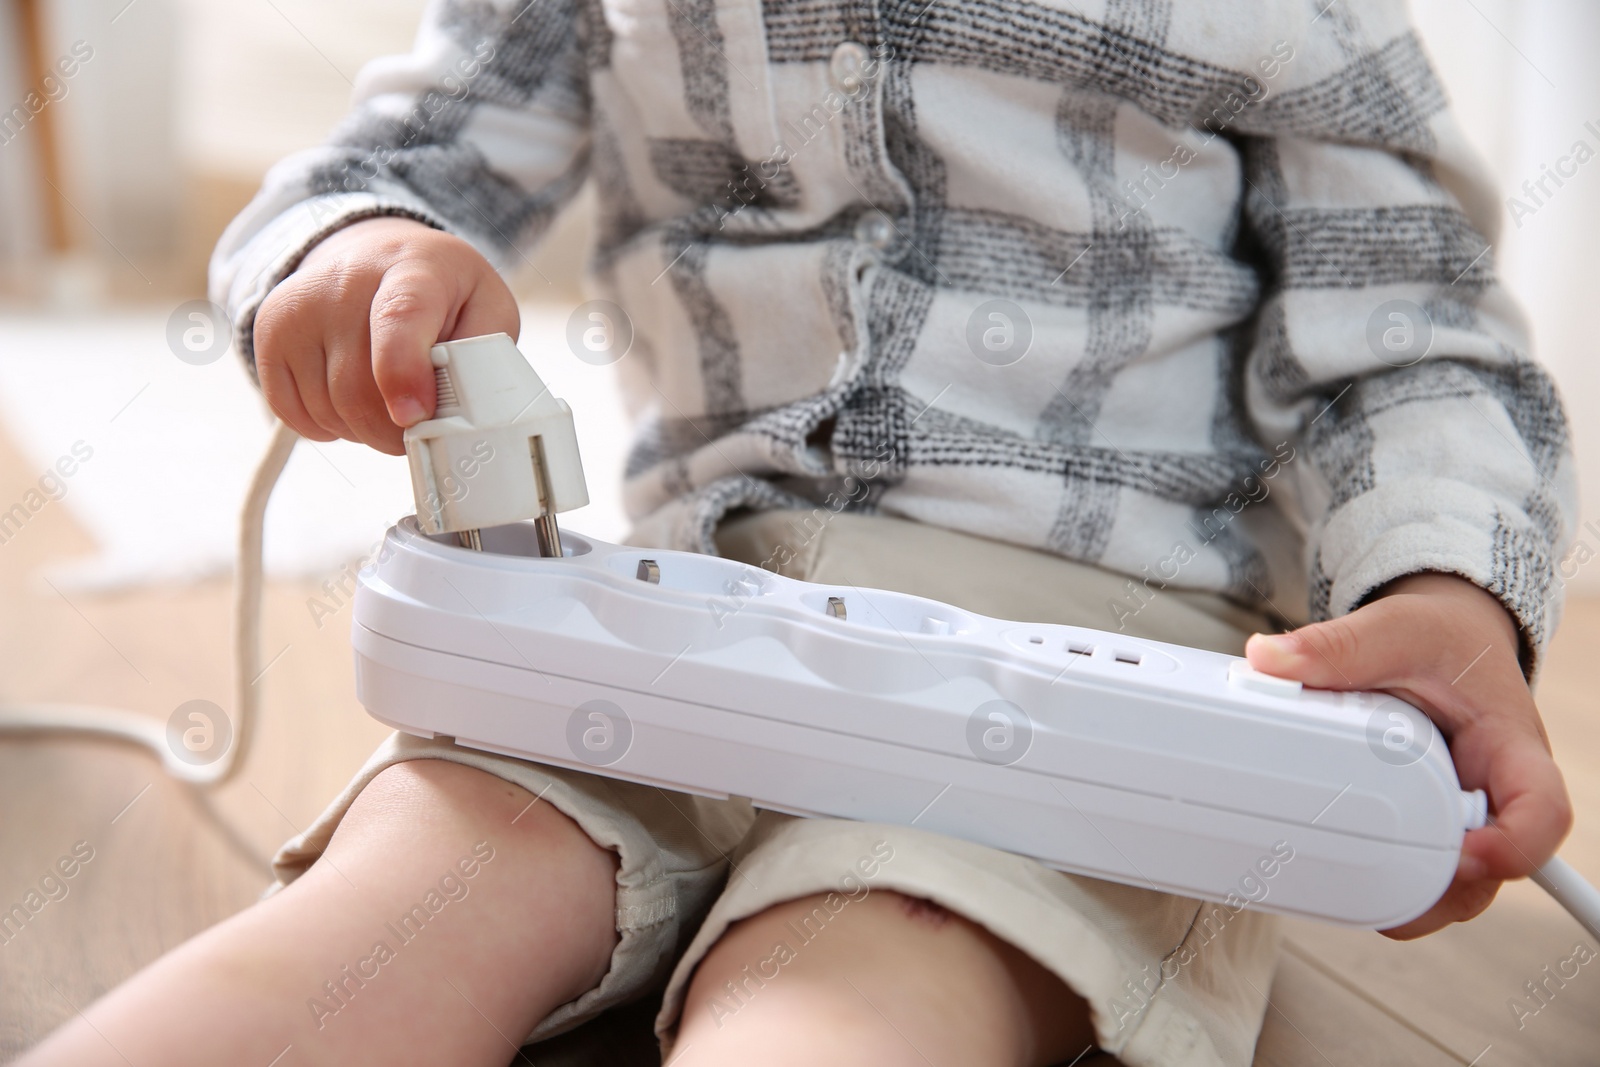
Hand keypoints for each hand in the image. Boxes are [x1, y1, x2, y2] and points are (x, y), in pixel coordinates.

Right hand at [253, 216, 519, 454]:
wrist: (376, 255)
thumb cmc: (442, 293)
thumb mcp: (487, 308)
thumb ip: (486, 355)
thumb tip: (470, 410)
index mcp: (414, 269)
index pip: (399, 319)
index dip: (402, 373)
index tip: (414, 416)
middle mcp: (346, 280)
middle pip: (359, 387)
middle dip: (394, 432)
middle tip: (418, 428)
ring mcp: (300, 305)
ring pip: (328, 409)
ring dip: (364, 431)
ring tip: (388, 405)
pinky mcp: (271, 332)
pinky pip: (292, 413)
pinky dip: (328, 428)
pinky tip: (352, 403)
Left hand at [1244, 572, 1571, 938]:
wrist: (1444, 641)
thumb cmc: (1442, 641)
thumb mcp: (1398, 630)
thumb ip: (1340, 646)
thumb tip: (1269, 659)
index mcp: (1509, 750)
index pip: (1542, 813)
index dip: (1513, 847)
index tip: (1466, 853)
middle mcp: (1491, 796)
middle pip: (1487, 875)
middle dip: (1434, 889)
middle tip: (1373, 868)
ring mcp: (1458, 818)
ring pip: (1446, 888)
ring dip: (1402, 892)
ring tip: (1340, 867)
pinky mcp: (1423, 823)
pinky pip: (1411, 869)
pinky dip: (1378, 875)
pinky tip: (1328, 860)